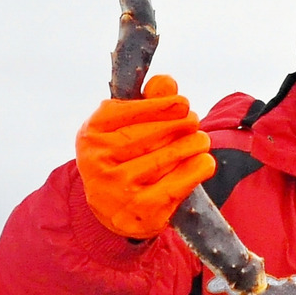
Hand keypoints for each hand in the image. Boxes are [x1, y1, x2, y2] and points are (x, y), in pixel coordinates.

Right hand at [75, 74, 216, 238]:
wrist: (115, 211)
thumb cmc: (124, 159)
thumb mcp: (125, 128)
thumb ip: (146, 102)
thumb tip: (166, 83)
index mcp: (91, 134)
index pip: (129, 112)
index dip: (161, 106)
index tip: (183, 103)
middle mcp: (98, 163)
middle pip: (149, 135)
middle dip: (178, 125)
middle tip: (195, 121)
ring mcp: (118, 189)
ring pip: (165, 158)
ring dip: (192, 145)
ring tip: (201, 140)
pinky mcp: (141, 211)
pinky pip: (177, 184)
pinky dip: (196, 170)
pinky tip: (205, 162)